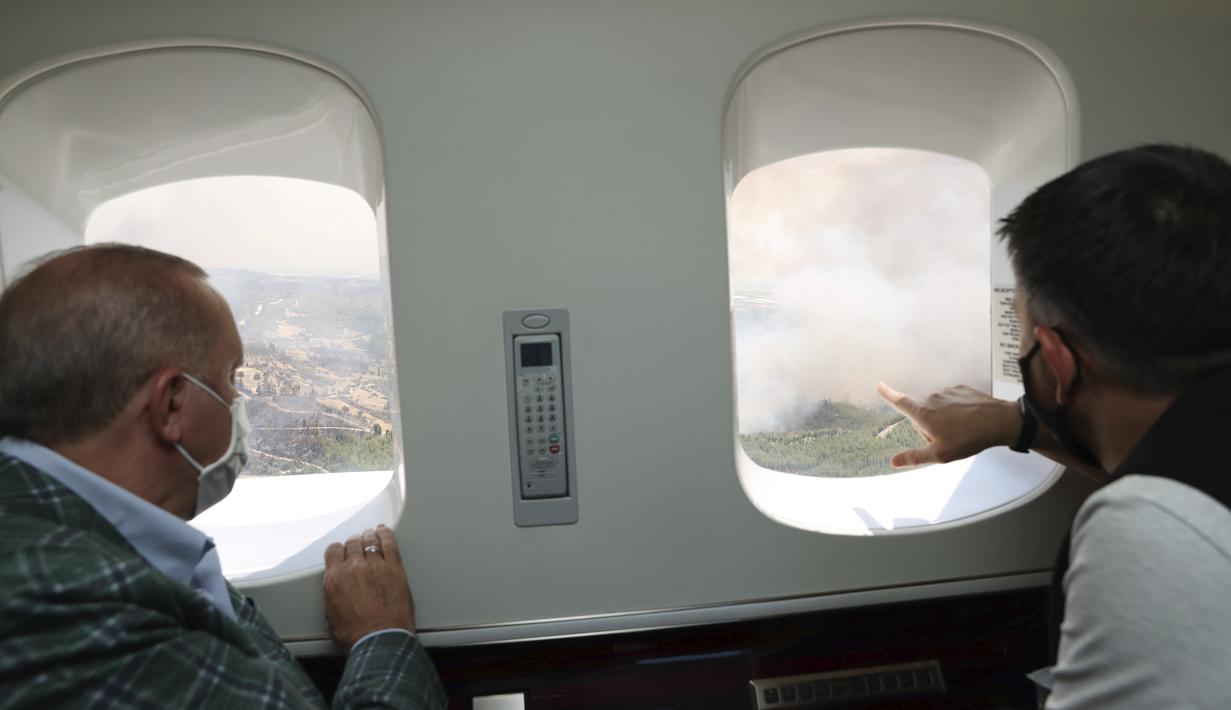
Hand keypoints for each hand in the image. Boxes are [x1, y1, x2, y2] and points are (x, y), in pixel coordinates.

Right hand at [323, 525, 415, 651]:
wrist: (380, 640)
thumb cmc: (356, 635)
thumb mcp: (331, 615)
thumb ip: (333, 594)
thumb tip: (336, 590)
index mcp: (335, 578)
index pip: (333, 551)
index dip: (338, 550)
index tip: (342, 552)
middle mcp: (354, 567)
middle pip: (353, 543)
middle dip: (355, 543)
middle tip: (358, 544)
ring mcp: (376, 565)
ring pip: (370, 541)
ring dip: (369, 537)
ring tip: (371, 535)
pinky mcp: (395, 568)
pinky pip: (389, 543)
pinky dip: (386, 534)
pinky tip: (384, 531)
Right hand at [876, 382, 1019, 467]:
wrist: (999, 422)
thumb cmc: (968, 439)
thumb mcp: (939, 455)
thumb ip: (914, 457)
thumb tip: (893, 462)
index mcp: (923, 414)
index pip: (900, 402)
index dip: (888, 394)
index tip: (879, 385)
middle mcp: (932, 399)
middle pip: (923, 414)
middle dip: (930, 426)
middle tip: (948, 439)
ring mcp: (948, 392)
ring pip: (940, 408)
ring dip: (946, 418)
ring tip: (963, 430)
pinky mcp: (962, 389)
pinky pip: (953, 401)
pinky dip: (958, 410)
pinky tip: (970, 420)